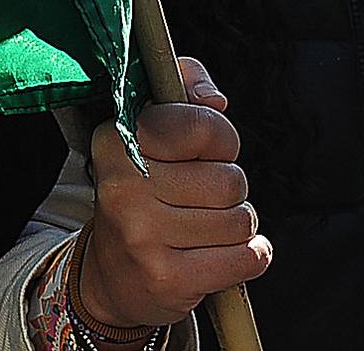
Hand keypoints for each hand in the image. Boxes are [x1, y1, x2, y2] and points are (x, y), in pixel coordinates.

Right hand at [78, 58, 271, 327]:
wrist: (112, 276)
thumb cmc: (144, 190)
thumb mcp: (152, 128)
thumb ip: (185, 86)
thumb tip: (215, 100)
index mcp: (116, 141)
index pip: (203, 126)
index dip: (221, 140)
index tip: (206, 153)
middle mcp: (122, 186)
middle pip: (230, 180)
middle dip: (229, 190)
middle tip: (201, 200)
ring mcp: (141, 235)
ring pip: (241, 220)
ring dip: (237, 226)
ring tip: (205, 228)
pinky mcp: (166, 278)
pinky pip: (246, 258)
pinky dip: (251, 256)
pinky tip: (226, 255)